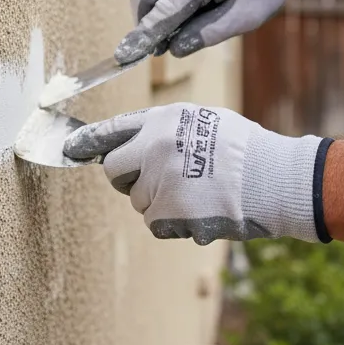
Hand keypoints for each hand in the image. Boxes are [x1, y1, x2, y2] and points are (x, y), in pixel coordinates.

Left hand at [63, 103, 330, 245]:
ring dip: (157, 202)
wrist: (274, 179)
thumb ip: (166, 129)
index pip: (111, 131)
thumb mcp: (204, 121)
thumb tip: (137, 143)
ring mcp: (160, 181)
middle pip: (113, 170)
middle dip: (126, 178)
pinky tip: (199, 211)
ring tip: (195, 193)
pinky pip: (155, 224)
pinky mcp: (169, 213)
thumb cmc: (245, 150)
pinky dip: (172, 223)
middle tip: (153, 181)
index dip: (87, 142)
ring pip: (137, 200)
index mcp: (162, 121)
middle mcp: (154, 148)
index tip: (69, 149)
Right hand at [114, 0, 324, 63]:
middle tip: (157, 45)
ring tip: (179, 25)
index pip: (165, 7)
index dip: (146, 34)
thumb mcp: (248, 15)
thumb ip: (211, 33)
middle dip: (142, 21)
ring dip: (152, 9)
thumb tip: (175, 49)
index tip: (129, 54)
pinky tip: (184, 4)